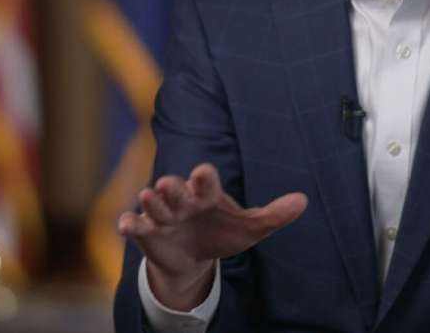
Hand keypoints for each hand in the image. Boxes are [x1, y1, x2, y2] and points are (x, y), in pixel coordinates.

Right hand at [118, 163, 306, 309]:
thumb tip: (304, 200)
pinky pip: (135, 225)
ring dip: (151, 201)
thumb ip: (274, 214)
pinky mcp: (147, 232)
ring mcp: (162, 215)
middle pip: (177, 190)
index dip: (204, 177)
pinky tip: (125, 225)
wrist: (196, 257)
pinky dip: (129, 223)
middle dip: (173, 188)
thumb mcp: (250, 228)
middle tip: (169, 183)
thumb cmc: (223, 233)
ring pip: (154, 205)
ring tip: (148, 195)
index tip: (204, 172)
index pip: (206, 182)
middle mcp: (182, 200)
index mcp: (207, 194)